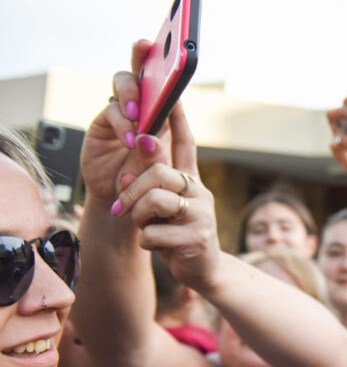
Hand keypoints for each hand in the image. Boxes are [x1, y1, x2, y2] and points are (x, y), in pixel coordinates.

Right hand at [80, 41, 169, 204]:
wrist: (121, 198)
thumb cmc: (147, 180)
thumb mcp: (159, 168)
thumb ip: (157, 152)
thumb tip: (150, 139)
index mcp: (163, 110)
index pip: (166, 80)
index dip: (165, 60)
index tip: (167, 46)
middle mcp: (141, 105)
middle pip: (140, 71)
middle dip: (141, 57)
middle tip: (145, 52)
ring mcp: (120, 112)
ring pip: (123, 85)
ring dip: (131, 95)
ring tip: (138, 116)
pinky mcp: (103, 124)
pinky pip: (111, 113)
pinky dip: (122, 124)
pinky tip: (130, 139)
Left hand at [109, 104, 219, 291]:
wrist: (203, 271)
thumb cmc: (178, 235)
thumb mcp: (164, 207)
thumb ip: (153, 183)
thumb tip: (134, 158)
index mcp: (191, 181)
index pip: (185, 143)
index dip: (178, 120)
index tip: (173, 95)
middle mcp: (200, 192)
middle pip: (158, 172)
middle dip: (133, 189)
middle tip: (124, 208)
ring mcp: (202, 215)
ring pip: (154, 201)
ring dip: (138, 217)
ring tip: (145, 228)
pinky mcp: (197, 238)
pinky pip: (153, 233)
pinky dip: (147, 243)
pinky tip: (159, 247)